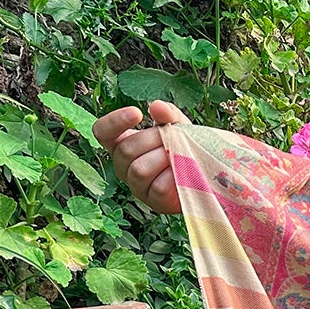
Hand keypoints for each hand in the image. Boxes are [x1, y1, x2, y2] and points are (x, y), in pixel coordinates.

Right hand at [91, 100, 192, 214]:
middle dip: (154, 140)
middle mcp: (123, 165)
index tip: (137, 112)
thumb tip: (156, 106)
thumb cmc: (185, 148)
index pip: (102, 131)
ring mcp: (137, 186)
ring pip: (139, 169)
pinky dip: (174, 177)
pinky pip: (158, 187)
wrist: (207, 175)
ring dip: (164, 158)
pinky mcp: (154, 202)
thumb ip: (168, 115)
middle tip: (174, 137)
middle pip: (126, 149)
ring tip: (180, 155)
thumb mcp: (178, 126)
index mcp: (121, 143)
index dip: (114, 122)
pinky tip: (185, 172)